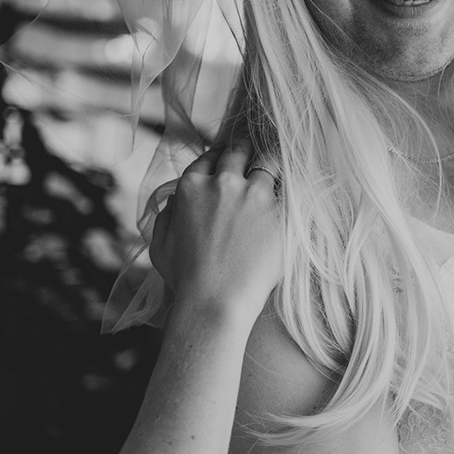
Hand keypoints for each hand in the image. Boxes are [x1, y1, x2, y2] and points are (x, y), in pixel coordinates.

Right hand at [148, 143, 284, 314]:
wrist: (216, 302)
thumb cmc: (184, 280)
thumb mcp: (160, 244)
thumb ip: (165, 216)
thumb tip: (174, 202)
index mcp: (191, 187)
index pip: (208, 157)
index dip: (218, 157)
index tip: (225, 161)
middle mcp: (222, 183)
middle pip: (239, 152)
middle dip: (245, 151)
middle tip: (252, 154)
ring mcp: (254, 195)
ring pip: (268, 163)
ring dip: (270, 165)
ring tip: (276, 169)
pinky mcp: (279, 211)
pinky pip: (289, 190)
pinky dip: (288, 191)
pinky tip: (293, 194)